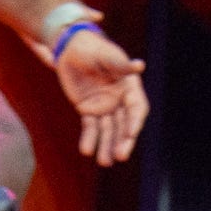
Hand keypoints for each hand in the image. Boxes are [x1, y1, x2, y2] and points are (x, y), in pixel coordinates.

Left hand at [53, 26, 148, 163]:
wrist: (71, 49)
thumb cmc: (92, 49)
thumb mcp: (106, 55)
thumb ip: (121, 64)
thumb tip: (140, 65)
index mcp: (130, 88)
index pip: (137, 109)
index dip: (134, 122)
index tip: (130, 134)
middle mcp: (120, 100)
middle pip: (124, 124)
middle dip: (122, 141)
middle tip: (120, 156)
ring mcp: (105, 107)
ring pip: (108, 130)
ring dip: (107, 146)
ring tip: (105, 162)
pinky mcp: (88, 110)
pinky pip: (90, 127)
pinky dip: (89, 139)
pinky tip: (87, 150)